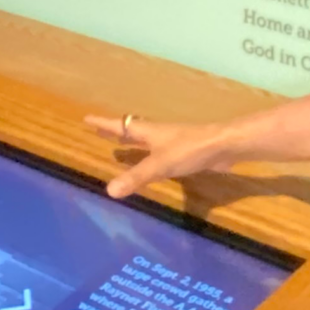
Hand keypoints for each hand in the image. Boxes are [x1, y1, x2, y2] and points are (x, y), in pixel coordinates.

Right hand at [85, 112, 236, 199]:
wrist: (222, 146)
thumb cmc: (188, 149)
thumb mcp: (159, 165)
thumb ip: (136, 177)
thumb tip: (108, 191)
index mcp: (147, 132)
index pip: (120, 126)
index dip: (103, 124)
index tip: (87, 119)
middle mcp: (157, 134)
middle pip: (131, 131)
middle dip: (115, 132)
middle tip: (100, 132)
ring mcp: (171, 142)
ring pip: (145, 142)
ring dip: (132, 144)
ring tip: (120, 148)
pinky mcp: (183, 152)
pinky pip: (158, 153)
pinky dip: (148, 157)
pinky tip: (151, 165)